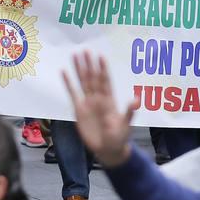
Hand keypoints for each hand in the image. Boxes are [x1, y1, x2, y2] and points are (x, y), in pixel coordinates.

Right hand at [62, 51, 137, 166]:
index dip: (103, 69)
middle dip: (89, 64)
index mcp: (110, 100)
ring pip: (83, 82)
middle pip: (93, 78)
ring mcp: (88, 103)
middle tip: (85, 50)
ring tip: (75, 55)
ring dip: (79, 69)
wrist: (108, 149)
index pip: (105, 81)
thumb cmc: (119, 137)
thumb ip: (129, 112)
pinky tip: (64, 72)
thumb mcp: (126, 125)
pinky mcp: (79, 110)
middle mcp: (98, 98)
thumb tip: (136, 99)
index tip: (101, 56)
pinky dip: (68, 83)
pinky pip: (72, 93)